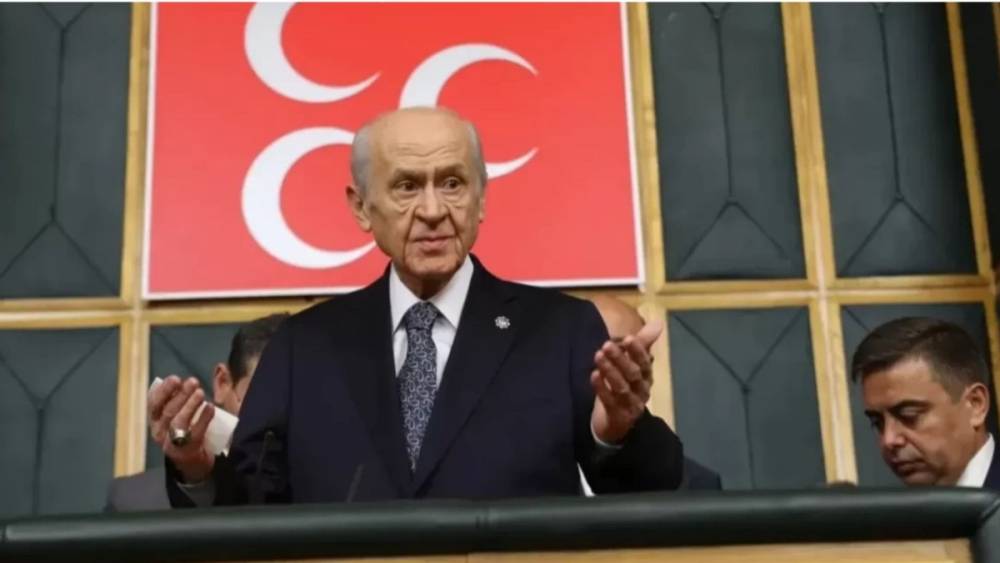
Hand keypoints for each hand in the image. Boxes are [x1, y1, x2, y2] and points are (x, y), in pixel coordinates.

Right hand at [149, 375, 215, 482]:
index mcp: (154, 420)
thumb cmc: (185, 431)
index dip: (163, 390)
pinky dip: (203, 419)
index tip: (175, 379)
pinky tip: (210, 408)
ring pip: (178, 422)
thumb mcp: (177, 415)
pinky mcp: (187, 450)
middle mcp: (159, 431)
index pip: (153, 403)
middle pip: (168, 411)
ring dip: (190, 405)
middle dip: (181, 394)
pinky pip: (195, 433)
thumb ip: (178, 399)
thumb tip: (187, 381)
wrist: (192, 462)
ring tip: (200, 393)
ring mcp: (172, 442)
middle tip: (193, 381)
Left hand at [590, 318, 663, 443]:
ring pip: (622, 387)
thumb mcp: (633, 365)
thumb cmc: (625, 388)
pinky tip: (593, 375)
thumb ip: (643, 344)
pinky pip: (610, 401)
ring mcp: (631, 405)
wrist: (616, 424)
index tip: (627, 338)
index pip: (645, 363)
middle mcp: (642, 391)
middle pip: (634, 374)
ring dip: (610, 371)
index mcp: (646, 378)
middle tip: (606, 344)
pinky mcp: (619, 416)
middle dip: (621, 359)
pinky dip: (602, 388)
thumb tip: (659, 322)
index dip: (638, 351)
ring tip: (598, 356)